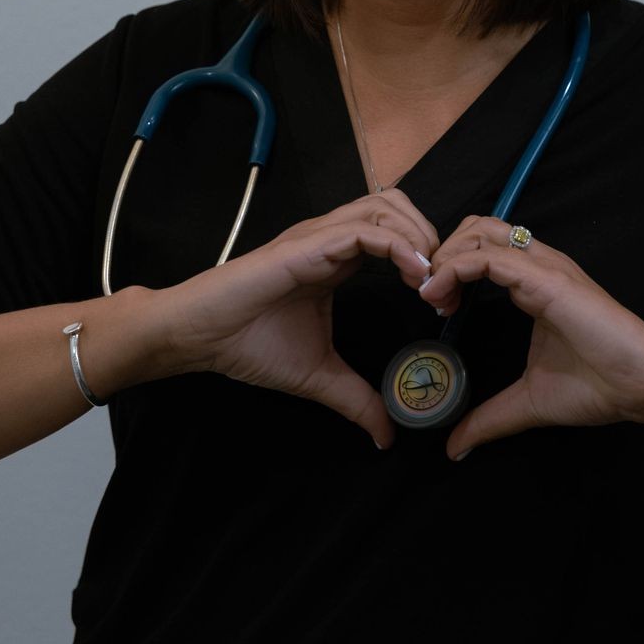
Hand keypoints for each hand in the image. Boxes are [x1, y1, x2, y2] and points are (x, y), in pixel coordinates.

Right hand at [154, 190, 439, 449]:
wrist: (199, 338)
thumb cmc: (248, 345)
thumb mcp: (319, 377)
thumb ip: (357, 400)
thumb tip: (386, 437)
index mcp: (337, 258)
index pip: (397, 233)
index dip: (429, 258)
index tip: (445, 301)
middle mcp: (330, 237)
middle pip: (398, 206)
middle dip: (432, 238)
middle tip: (444, 286)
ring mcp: (317, 236)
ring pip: (385, 207)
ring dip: (419, 238)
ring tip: (432, 281)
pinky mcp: (305, 245)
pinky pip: (363, 230)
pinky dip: (398, 246)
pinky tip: (415, 275)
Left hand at [418, 215, 643, 458]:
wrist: (643, 387)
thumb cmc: (598, 387)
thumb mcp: (527, 402)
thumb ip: (489, 418)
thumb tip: (455, 446)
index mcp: (534, 283)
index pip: (482, 248)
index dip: (448, 267)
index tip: (433, 305)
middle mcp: (538, 266)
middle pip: (477, 227)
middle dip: (442, 252)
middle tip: (427, 294)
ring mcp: (544, 268)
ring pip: (481, 231)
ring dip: (445, 257)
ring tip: (431, 294)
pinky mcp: (548, 280)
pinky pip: (491, 257)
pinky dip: (456, 268)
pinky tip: (440, 296)